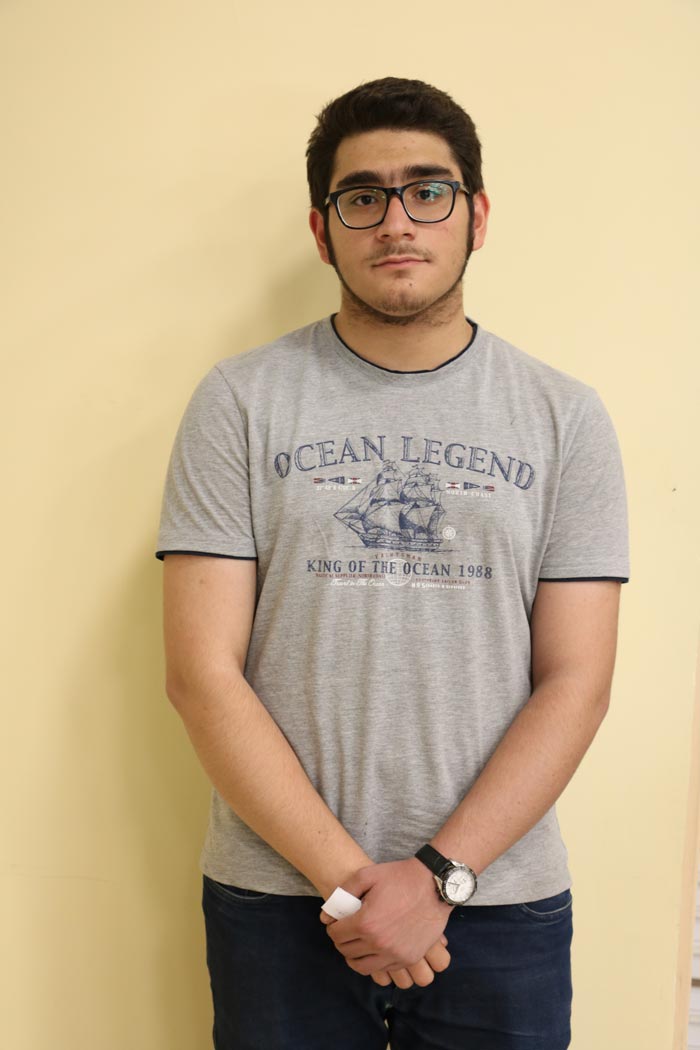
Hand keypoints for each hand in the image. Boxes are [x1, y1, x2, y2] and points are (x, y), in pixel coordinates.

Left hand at [322, 858, 451, 976]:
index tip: (337, 922)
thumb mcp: (367, 875)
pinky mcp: (408, 958)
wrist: (435, 886)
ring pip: (362, 967)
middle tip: (346, 931)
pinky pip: (383, 969)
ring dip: (354, 956)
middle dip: (342, 941)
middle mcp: (378, 943)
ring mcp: (395, 954)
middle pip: (346, 952)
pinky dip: (374, 962)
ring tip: (357, 944)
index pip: (336, 935)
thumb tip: (325, 916)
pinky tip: (375, 949)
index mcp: (366, 922)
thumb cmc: (400, 877)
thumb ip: (343, 893)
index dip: (333, 927)